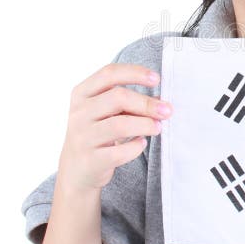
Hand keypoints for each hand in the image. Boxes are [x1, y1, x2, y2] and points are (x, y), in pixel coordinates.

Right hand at [56, 63, 172, 194]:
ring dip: (145, 125)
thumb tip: (161, 101)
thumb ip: (130, 103)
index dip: (135, 73)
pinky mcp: (90, 160)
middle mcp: (79, 113)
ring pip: (120, 125)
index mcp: (82, 94)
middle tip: (167, 110)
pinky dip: (136, 147)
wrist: (76, 170)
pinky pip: (119, 152)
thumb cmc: (97, 133)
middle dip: (147, 103)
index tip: (157, 79)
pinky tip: (141, 143)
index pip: (109, 73)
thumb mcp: (107, 112)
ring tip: (158, 127)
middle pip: (118, 97)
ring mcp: (82, 137)